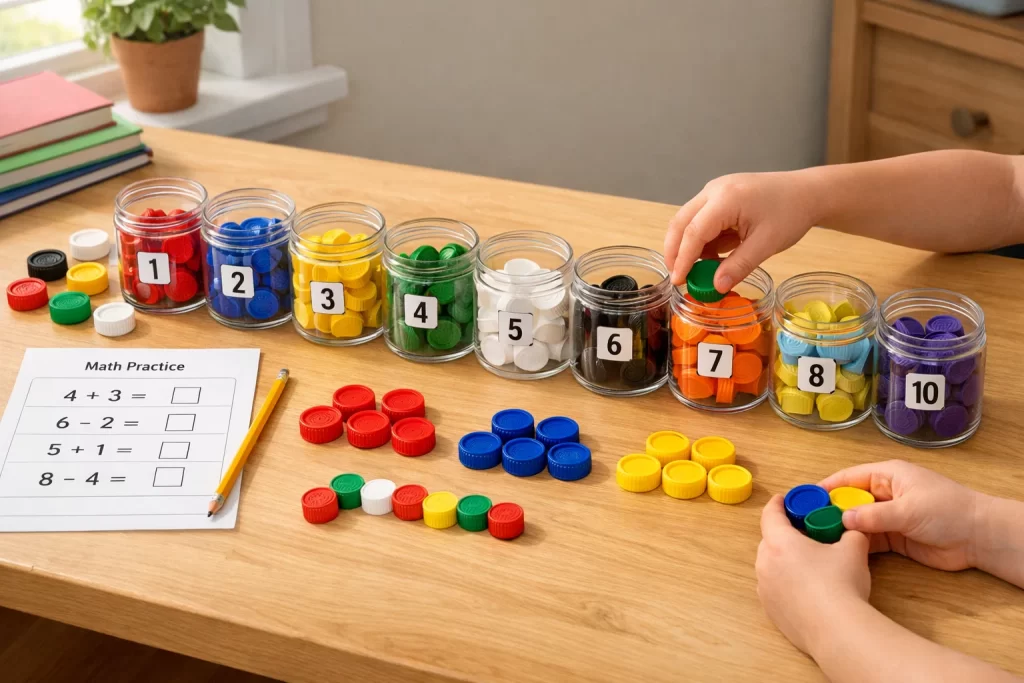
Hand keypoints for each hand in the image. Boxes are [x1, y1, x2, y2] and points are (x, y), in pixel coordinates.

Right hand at [664, 171, 819, 289]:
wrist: (807, 192)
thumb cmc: (791, 213)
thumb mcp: (766, 244)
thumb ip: (739, 266)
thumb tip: (716, 287)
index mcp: (726, 198)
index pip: (693, 232)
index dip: (682, 259)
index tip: (678, 281)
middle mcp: (714, 190)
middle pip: (680, 222)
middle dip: (675, 251)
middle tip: (679, 277)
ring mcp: (715, 190)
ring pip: (688, 220)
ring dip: (689, 246)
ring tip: (703, 269)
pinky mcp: (719, 196)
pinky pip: (701, 219)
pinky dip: (703, 239)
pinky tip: (716, 254)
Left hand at [756, 494, 870, 653]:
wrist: (837, 630)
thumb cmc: (841, 585)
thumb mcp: (853, 549)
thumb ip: (851, 533)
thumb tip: (854, 529)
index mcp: (779, 542)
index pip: (770, 514)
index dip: (778, 504)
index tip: (782, 499)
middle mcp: (764, 563)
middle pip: (770, 540)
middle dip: (785, 535)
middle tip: (805, 534)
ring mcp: (764, 588)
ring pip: (770, 566)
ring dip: (784, 561)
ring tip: (808, 564)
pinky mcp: (770, 610)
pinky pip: (774, 588)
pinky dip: (785, 584)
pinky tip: (805, 589)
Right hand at [820, 460, 982, 571]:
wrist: (978, 537)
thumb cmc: (947, 510)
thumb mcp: (908, 509)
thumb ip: (873, 516)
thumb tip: (841, 519)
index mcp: (887, 475)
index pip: (848, 478)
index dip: (826, 487)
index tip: (805, 499)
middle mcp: (884, 494)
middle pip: (848, 501)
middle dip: (829, 511)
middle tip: (807, 525)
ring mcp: (888, 516)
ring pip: (856, 521)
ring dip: (840, 529)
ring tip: (817, 540)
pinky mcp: (893, 538)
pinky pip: (867, 539)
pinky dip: (854, 544)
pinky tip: (839, 551)